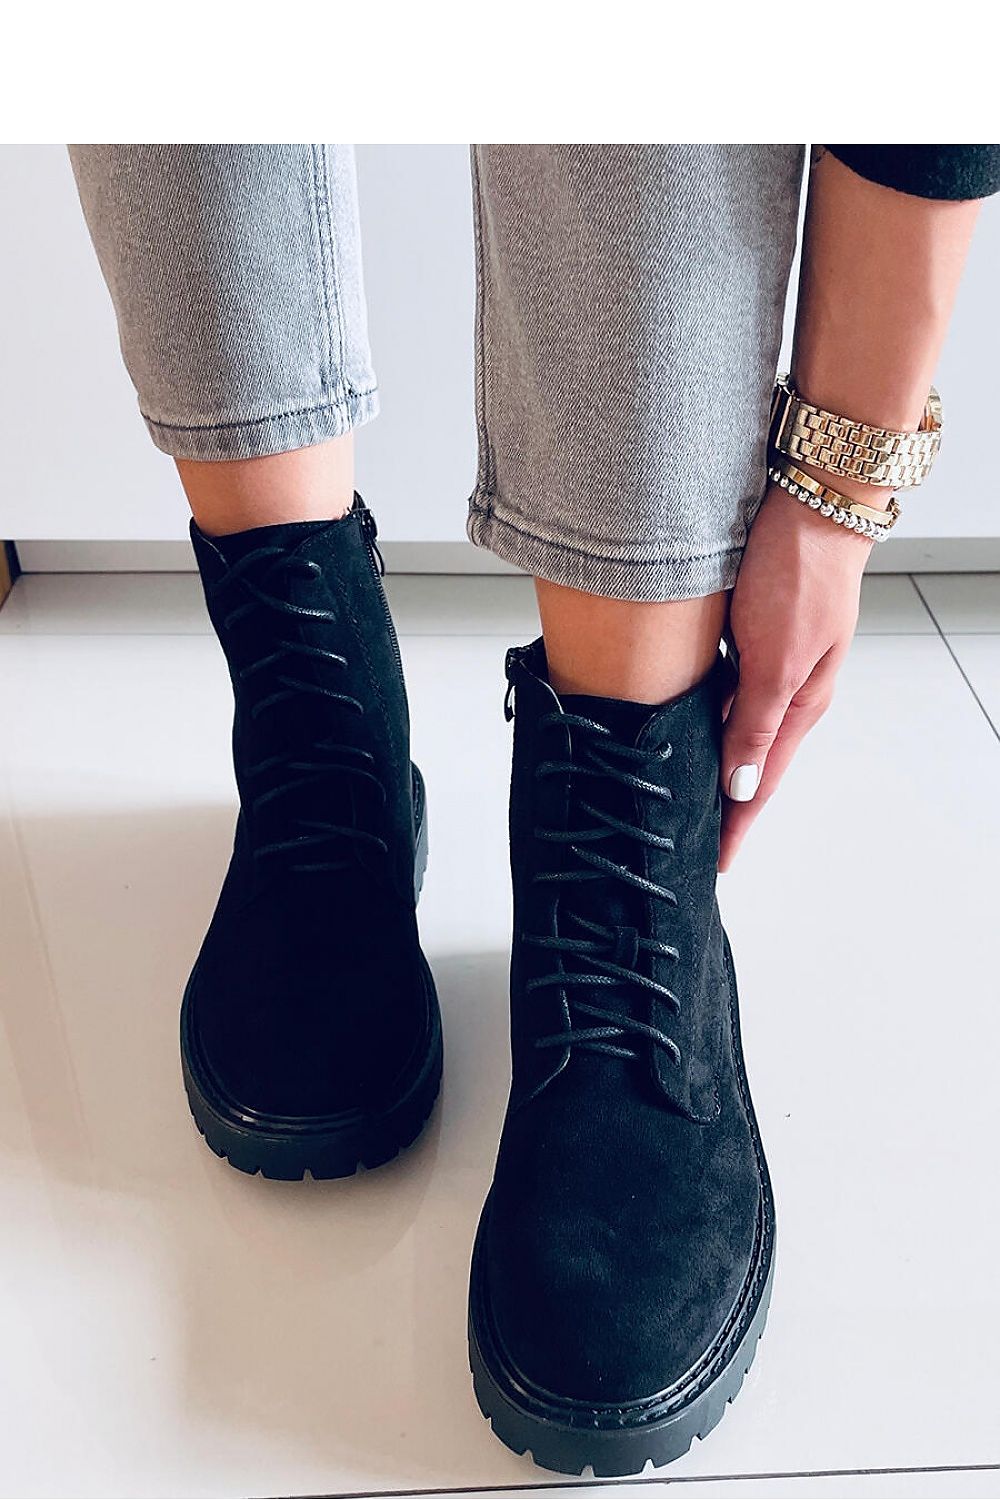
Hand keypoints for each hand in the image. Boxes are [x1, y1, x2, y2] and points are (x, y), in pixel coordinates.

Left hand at [718, 483, 868, 870]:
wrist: (809, 496)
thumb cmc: (798, 572)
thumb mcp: (775, 659)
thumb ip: (755, 723)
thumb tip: (742, 788)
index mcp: (798, 703)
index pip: (759, 783)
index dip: (735, 826)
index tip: (713, 866)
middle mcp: (784, 687)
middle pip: (746, 759)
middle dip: (721, 803)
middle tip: (688, 840)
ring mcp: (769, 659)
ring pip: (731, 724)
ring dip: (710, 760)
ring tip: (681, 794)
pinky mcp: (750, 631)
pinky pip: (723, 689)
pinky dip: (704, 716)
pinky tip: (681, 725)